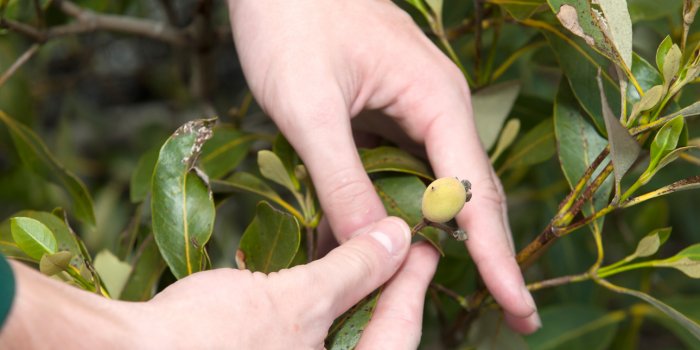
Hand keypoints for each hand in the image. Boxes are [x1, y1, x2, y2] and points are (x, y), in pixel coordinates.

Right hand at [0, 217, 438, 348]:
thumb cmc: (207, 339)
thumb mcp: (293, 299)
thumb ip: (351, 271)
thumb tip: (397, 239)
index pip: (398, 334)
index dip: (413, 284)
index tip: (423, 244)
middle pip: (375, 338)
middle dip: (389, 291)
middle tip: (400, 245)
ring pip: (340, 337)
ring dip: (354, 295)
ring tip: (365, 251)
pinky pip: (308, 339)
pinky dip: (318, 308)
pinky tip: (316, 275)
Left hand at [228, 0, 539, 332]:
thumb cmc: (290, 22)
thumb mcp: (309, 106)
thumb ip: (341, 178)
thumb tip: (373, 246)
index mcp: (434, 100)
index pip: (475, 192)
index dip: (495, 254)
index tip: (517, 304)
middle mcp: (435, 108)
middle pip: (468, 194)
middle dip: (486, 254)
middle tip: (511, 314)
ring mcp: (412, 111)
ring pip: (433, 187)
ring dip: (435, 237)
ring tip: (450, 288)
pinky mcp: (385, 115)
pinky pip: (398, 171)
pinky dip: (393, 209)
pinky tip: (382, 240)